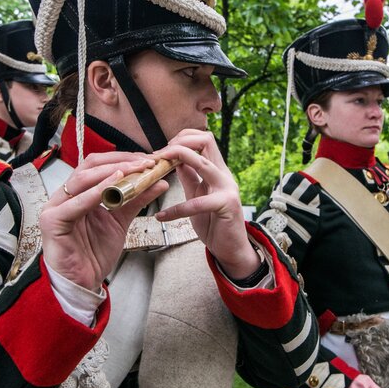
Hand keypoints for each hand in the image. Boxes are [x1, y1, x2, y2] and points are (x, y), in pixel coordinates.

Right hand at [40, 152, 164, 290]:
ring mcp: (55, 207)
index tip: (147, 159)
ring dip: (112, 172)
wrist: (84, 283)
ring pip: (82, 179)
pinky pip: (76, 203)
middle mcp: (64, 196)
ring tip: (136, 169)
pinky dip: (96, 192)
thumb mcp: (120, 221)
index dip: (122, 159)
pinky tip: (114, 184)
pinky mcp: (52, 222)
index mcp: (77, 194)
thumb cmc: (94, 253)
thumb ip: (136, 200)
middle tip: (145, 162)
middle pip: (89, 166)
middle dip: (120, 161)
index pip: (98, 165)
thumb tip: (160, 182)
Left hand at [152, 129, 259, 279]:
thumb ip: (189, 177)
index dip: (182, 138)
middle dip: (179, 142)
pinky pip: (197, 203)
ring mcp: (227, 188)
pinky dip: (175, 209)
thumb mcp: (197, 195)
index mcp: (217, 170)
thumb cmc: (214, 223)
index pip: (203, 139)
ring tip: (157, 168)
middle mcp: (224, 175)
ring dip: (177, 159)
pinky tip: (162, 216)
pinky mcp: (226, 206)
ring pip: (203, 162)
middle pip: (206, 140)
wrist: (231, 249)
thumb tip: (176, 161)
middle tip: (159, 155)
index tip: (163, 151)